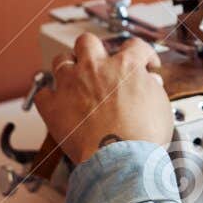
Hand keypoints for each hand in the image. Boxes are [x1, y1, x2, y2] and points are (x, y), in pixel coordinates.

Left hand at [32, 35, 173, 166]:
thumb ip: (152, 87)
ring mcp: (71, 85)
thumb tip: (149, 80)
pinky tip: (56, 103)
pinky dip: (49, 97)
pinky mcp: (53, 106)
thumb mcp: (160, 106)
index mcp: (125, 66)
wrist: (122, 160)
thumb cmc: (142, 137)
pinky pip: (42, 93)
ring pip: (61, 60)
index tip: (144, 64)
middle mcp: (95, 68)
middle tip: (100, 63)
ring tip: (75, 79)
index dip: (143, 54)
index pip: (135, 46)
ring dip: (68, 68)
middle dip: (94, 49)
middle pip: (87, 41)